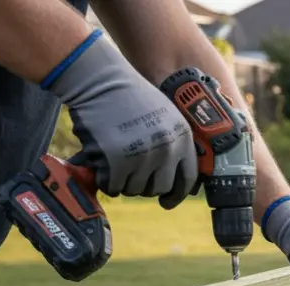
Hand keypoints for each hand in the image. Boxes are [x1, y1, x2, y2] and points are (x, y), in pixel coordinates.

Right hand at [45, 31, 196, 207]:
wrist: (101, 80)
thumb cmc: (129, 96)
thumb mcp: (165, 115)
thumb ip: (173, 143)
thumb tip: (177, 181)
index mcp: (182, 137)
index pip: (188, 178)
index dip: (177, 194)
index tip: (167, 202)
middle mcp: (166, 148)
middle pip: (159, 188)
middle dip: (145, 186)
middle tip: (131, 175)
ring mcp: (142, 155)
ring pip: (135, 189)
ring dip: (123, 182)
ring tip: (115, 164)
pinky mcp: (117, 159)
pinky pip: (113, 186)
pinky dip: (106, 181)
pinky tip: (102, 168)